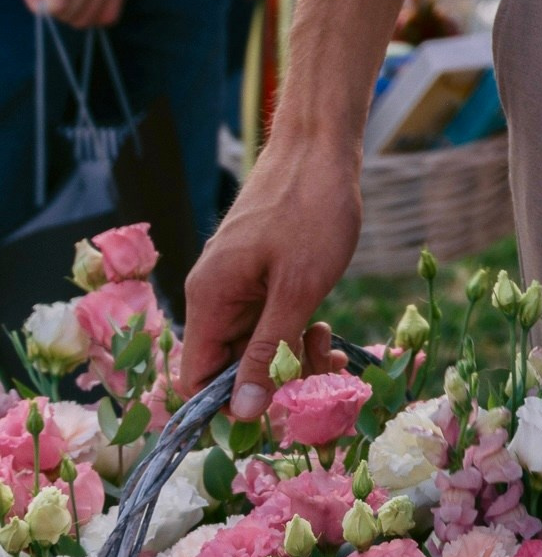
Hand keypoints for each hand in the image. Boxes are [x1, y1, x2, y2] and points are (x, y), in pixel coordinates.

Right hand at [179, 137, 363, 416]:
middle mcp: (215, 294)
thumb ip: (266, 351)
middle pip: (228, 365)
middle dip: (274, 378)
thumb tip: (241, 412)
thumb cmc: (311, 210)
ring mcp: (238, 283)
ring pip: (254, 345)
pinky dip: (295, 330)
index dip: (228, 405)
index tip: (276, 408)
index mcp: (210, 299)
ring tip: (331, 346)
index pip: (195, 378)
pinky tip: (325, 327)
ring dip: (291, 356)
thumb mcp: (297, 290)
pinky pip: (269, 320)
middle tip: (322, 371)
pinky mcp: (261, 273)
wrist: (322, 144)